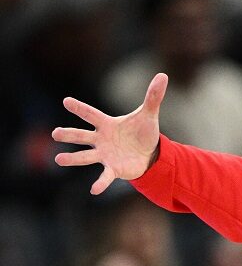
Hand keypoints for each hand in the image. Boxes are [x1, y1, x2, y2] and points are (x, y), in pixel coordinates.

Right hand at [52, 73, 167, 194]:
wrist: (148, 153)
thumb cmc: (142, 132)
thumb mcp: (149, 114)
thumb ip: (153, 96)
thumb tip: (162, 75)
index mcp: (107, 124)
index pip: (91, 114)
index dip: (80, 108)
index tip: (66, 101)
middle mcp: (101, 139)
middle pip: (82, 136)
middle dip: (69, 134)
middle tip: (56, 133)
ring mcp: (105, 155)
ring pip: (85, 156)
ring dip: (73, 158)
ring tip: (58, 159)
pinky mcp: (113, 169)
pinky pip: (104, 176)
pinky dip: (100, 183)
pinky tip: (93, 191)